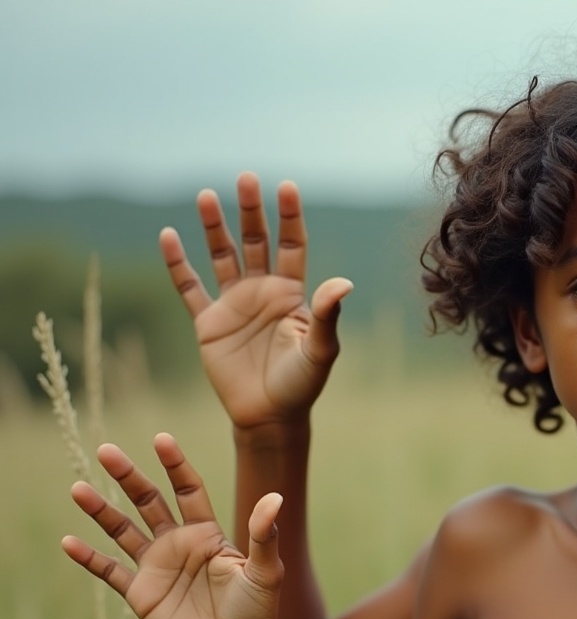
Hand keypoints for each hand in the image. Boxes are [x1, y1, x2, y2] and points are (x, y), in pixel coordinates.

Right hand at [61, 434, 284, 618]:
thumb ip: (264, 536)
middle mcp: (179, 544)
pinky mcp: (141, 593)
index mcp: (208, 533)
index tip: (161, 439)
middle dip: (129, 476)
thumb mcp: (265, 572)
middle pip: (149, 501)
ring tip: (78, 488)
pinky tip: (69, 542)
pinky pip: (110, 571)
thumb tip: (275, 497)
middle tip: (106, 450)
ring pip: (123, 530)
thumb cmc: (257, 612)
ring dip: (102, 510)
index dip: (175, 465)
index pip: (188, 490)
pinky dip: (90, 558)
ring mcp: (158, 567)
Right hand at [161, 173, 352, 429]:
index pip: (292, 245)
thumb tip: (343, 282)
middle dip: (251, 211)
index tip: (287, 186)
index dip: (289, 217)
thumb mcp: (321, 350)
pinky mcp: (208, 323)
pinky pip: (190, 287)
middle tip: (246, 177)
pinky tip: (168, 236)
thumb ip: (328, 315)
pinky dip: (177, 264)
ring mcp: (234, 304)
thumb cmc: (302, 385)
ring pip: (222, 256)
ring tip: (206, 195)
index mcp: (293, 294)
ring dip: (214, 227)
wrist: (269, 416)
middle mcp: (263, 292)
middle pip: (255, 241)